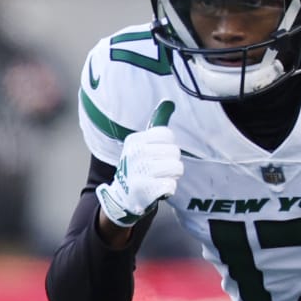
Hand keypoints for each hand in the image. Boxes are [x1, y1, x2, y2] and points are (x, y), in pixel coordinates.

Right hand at [95, 103, 180, 226]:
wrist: (124, 197)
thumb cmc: (139, 168)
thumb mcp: (143, 144)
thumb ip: (157, 124)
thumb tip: (169, 102)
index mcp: (135, 140)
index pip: (167, 135)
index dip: (168, 147)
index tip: (157, 155)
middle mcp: (135, 154)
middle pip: (175, 152)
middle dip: (171, 163)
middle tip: (157, 170)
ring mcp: (139, 172)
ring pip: (177, 168)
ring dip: (171, 176)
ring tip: (158, 179)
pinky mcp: (145, 190)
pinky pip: (172, 185)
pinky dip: (168, 189)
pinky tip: (157, 190)